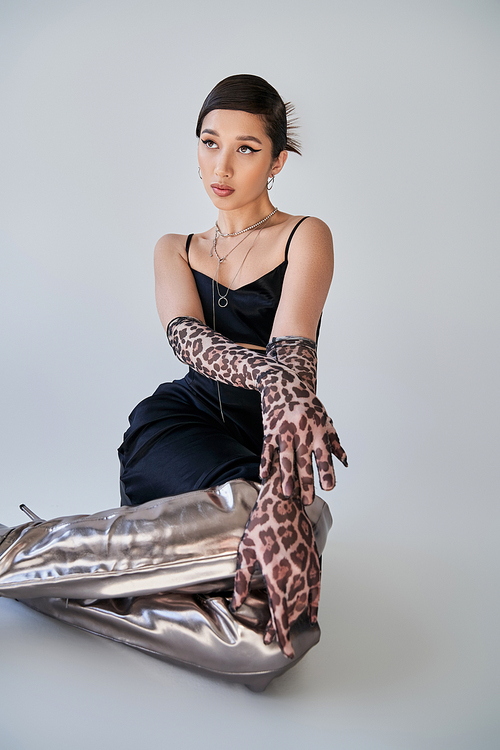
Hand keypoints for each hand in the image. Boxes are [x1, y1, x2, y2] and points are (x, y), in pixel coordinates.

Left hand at [231, 458, 320, 658]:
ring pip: (305, 602)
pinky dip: (315, 604)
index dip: (278, 632)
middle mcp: (295, 575)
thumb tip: (238, 604)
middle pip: (292, 610)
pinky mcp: (313, 560)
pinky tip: (311, 615)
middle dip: (284, 627)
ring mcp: (307, 568)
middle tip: (274, 639)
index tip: (276, 645)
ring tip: (287, 628)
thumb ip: (242, 581)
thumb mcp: (246, 552)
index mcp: (276, 575)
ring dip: (296, 617)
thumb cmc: (262, 523)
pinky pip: (317, 588)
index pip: (279, 612)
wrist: (284, 501)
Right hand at [259, 368, 346, 505]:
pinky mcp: (269, 429)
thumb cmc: (306, 402)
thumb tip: (344, 462)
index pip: (324, 454)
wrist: (282, 381)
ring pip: (285, 457)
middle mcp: (302, 430)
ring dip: (286, 477)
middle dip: (307, 481)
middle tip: (308, 501)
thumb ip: (334, 440)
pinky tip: (264, 476)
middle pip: (304, 460)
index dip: (326, 471)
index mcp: (318, 429)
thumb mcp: (324, 418)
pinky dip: (266, 462)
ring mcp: (284, 430)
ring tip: (287, 494)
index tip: (329, 488)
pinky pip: (267, 448)